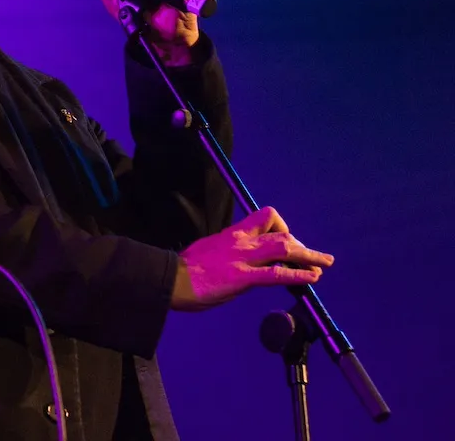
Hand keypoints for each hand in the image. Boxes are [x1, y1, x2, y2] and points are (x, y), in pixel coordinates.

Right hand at [171, 206, 334, 311]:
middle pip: (281, 233)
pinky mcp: (242, 277)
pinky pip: (276, 273)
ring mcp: (243, 259)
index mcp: (232, 234)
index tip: (287, 242)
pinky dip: (298, 275)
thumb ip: (227, 251)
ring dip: (309, 256)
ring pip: (284, 249)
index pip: (265, 218)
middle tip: (313, 258)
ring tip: (325, 263)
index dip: (283, 228)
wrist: (170, 279)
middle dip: (301, 245)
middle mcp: (241, 242)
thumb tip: (237, 257)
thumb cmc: (186, 269)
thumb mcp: (209, 250)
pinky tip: (312, 278)